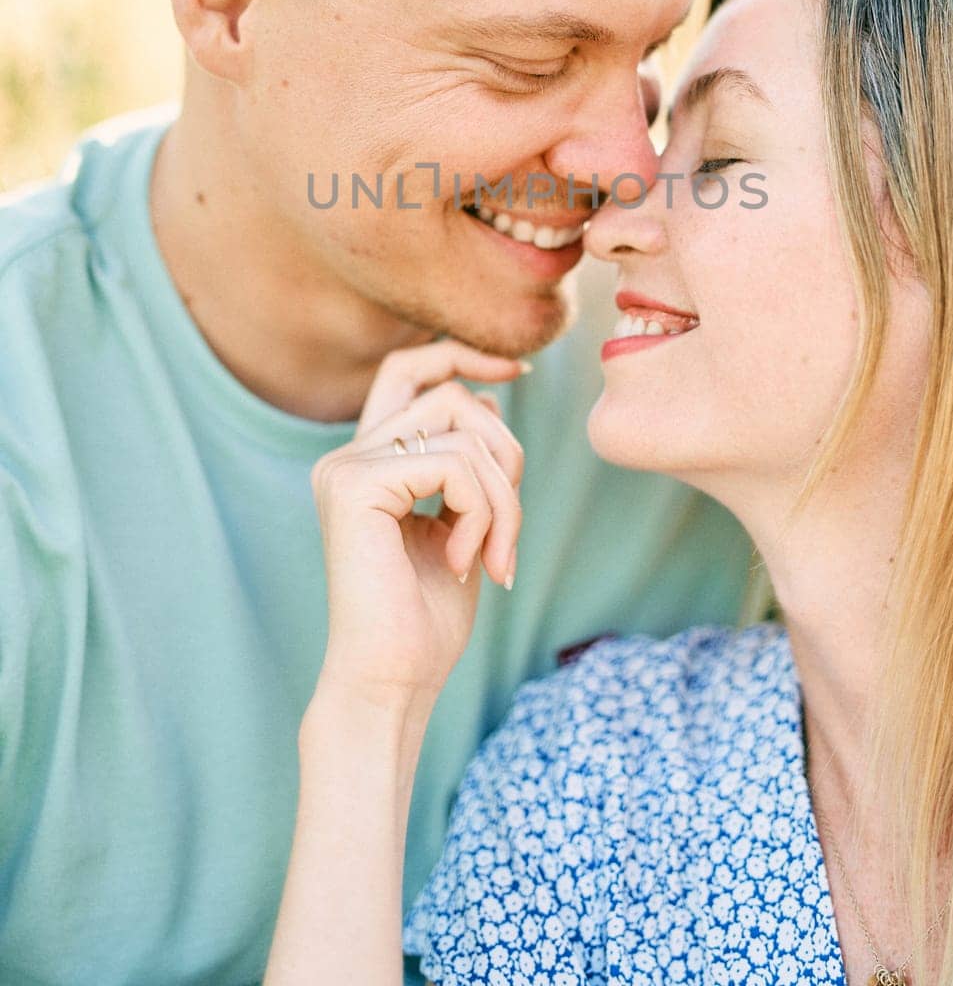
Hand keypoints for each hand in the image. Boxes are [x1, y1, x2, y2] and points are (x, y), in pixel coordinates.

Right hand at [309, 340, 526, 711]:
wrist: (392, 683)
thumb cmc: (427, 618)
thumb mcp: (463, 522)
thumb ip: (468, 463)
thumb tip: (490, 396)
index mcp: (367, 461)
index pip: (410, 371)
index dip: (462, 354)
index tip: (519, 371)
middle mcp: (347, 456)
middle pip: (453, 397)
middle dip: (505, 454)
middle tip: (508, 534)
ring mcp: (346, 468)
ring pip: (463, 429)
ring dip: (502, 497)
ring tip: (492, 557)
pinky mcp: (356, 486)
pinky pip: (454, 465)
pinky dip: (482, 513)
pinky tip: (465, 563)